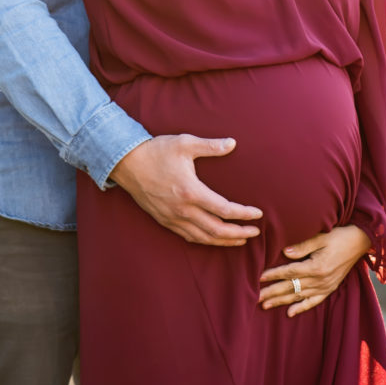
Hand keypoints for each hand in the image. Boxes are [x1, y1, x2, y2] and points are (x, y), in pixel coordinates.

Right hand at [110, 135, 262, 246]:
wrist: (127, 163)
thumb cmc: (157, 151)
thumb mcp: (185, 143)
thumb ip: (211, 146)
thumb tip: (233, 143)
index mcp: (191, 192)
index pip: (225, 209)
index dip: (244, 214)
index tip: (258, 214)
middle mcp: (183, 209)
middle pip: (217, 230)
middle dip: (239, 234)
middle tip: (254, 233)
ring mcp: (172, 218)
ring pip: (203, 238)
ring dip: (224, 241)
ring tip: (239, 241)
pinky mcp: (164, 220)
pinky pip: (188, 236)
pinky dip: (205, 241)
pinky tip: (213, 239)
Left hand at [259, 224, 369, 315]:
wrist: (360, 242)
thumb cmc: (339, 236)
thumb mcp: (321, 236)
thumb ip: (303, 245)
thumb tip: (285, 252)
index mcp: (316, 266)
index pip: (289, 272)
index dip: (273, 275)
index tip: (258, 278)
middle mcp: (320, 280)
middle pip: (290, 287)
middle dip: (271, 292)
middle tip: (254, 298)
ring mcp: (325, 287)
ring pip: (298, 296)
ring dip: (281, 301)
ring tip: (265, 305)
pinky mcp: (329, 289)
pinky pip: (313, 302)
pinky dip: (301, 307)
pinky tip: (290, 313)